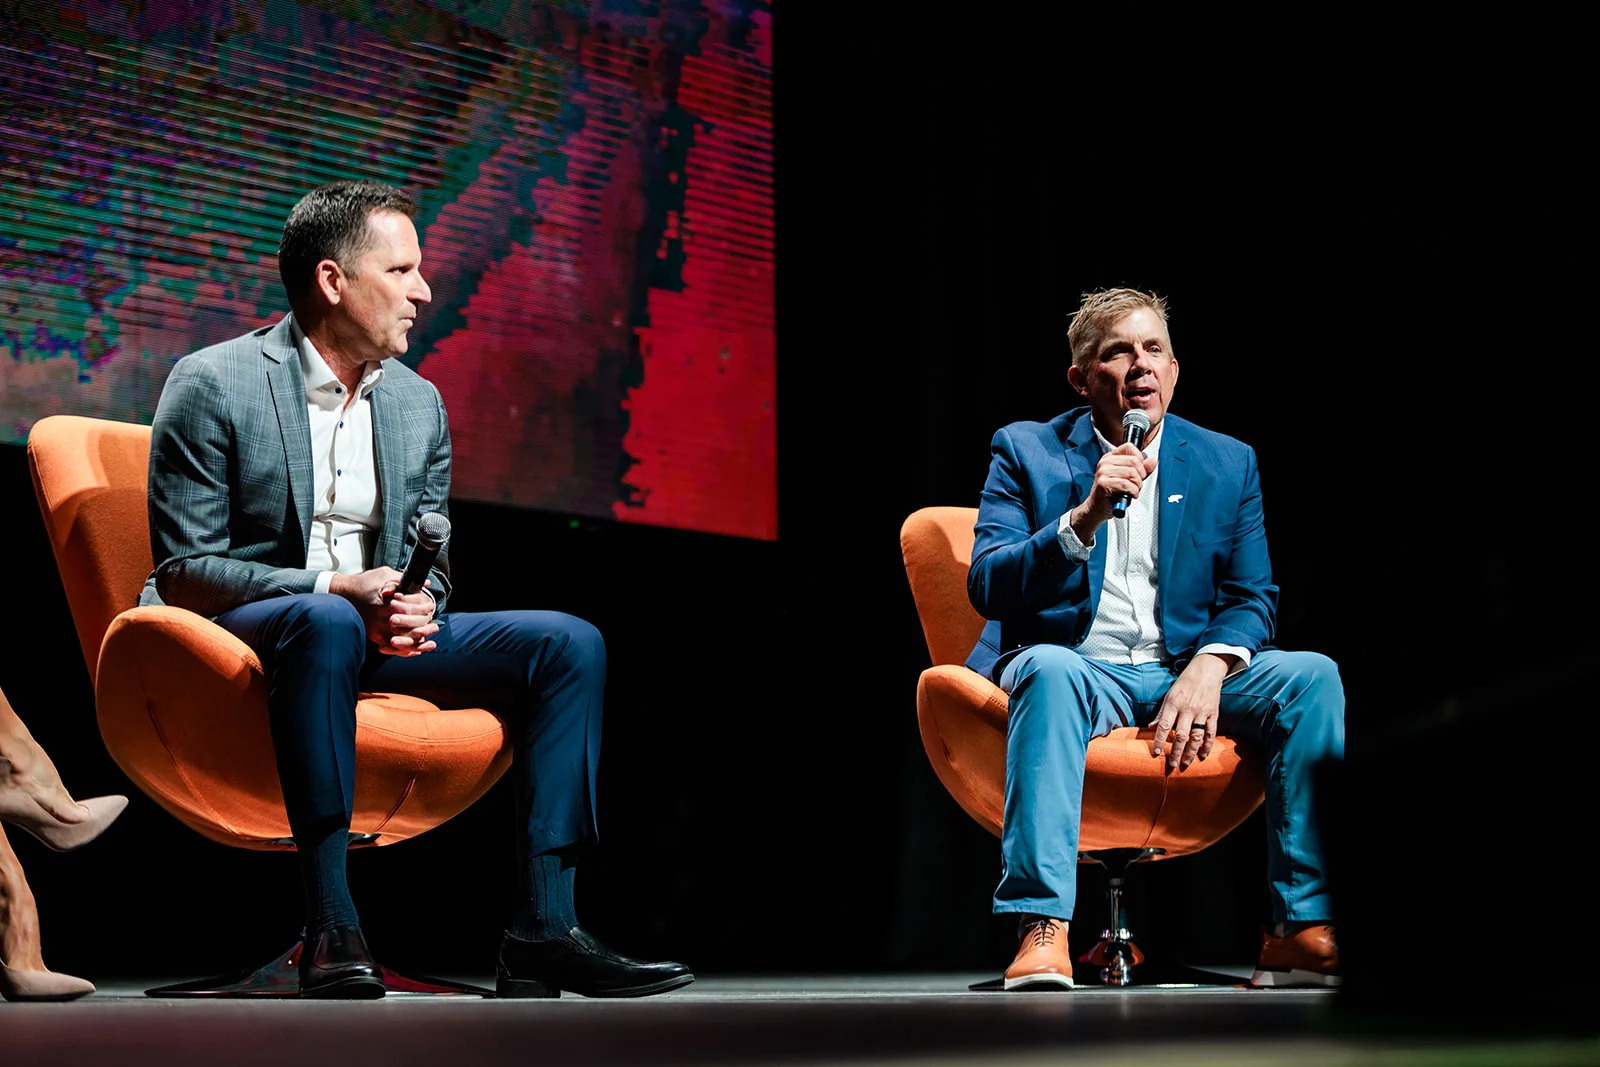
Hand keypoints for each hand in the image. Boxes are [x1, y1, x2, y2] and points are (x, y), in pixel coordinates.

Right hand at [330, 568, 438, 655]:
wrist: (343, 594)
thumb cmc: (365, 582)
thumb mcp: (385, 574)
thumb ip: (405, 580)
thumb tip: (425, 584)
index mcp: (388, 601)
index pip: (412, 608)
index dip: (423, 608)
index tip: (430, 606)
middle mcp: (383, 617)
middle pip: (410, 626)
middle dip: (425, 627)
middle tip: (434, 626)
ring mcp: (378, 628)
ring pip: (403, 640)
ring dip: (419, 642)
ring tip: (430, 643)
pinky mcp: (374, 636)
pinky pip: (393, 648)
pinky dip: (405, 651)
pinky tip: (416, 650)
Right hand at [1069, 443, 1158, 538]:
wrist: (1097, 508)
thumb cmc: (1111, 493)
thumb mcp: (1128, 478)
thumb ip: (1141, 469)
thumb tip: (1153, 462)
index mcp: (1110, 458)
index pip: (1129, 448)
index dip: (1139, 459)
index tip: (1138, 470)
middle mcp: (1105, 463)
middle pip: (1134, 461)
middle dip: (1141, 476)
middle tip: (1136, 484)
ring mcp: (1103, 472)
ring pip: (1132, 473)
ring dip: (1137, 486)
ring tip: (1132, 490)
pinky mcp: (1104, 483)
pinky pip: (1127, 485)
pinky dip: (1133, 492)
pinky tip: (1129, 495)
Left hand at [1148, 653, 1229, 772]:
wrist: (1206, 671)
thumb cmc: (1184, 684)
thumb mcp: (1169, 695)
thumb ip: (1161, 713)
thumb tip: (1150, 727)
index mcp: (1174, 703)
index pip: (1164, 725)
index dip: (1159, 740)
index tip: (1155, 753)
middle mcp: (1188, 709)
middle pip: (1181, 735)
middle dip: (1175, 751)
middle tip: (1172, 764)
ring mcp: (1202, 712)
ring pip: (1196, 736)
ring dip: (1191, 752)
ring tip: (1185, 763)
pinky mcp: (1214, 713)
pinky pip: (1211, 732)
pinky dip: (1208, 745)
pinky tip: (1203, 755)